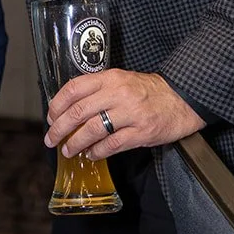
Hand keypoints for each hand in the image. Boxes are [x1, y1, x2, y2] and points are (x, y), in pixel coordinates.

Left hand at [45, 69, 203, 159]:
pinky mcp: (141, 132)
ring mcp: (130, 114)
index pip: (74, 88)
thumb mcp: (122, 80)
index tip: (50, 117)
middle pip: (78, 111)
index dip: (56, 105)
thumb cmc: (149, 91)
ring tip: (68, 150)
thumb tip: (70, 108)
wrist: (182, 98)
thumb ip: (98, 90)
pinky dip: (97, 152)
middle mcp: (118, 93)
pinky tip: (91, 154)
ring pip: (92, 130)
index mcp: (110, 78)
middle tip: (51, 139)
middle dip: (59, 128)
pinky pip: (111, 145)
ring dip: (75, 143)